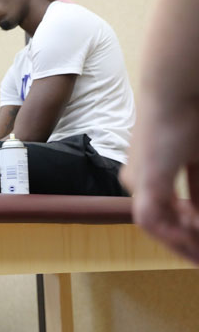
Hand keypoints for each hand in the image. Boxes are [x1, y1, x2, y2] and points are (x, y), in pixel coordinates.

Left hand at [121, 107, 198, 262]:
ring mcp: (139, 180)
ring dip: (182, 241)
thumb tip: (197, 215)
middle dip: (187, 241)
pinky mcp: (143, 180)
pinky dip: (170, 234)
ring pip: (157, 224)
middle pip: (164, 220)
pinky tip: (189, 237)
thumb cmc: (192, 115)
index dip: (191, 227)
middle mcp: (141, 178)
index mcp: (156, 170)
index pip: (173, 209)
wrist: (176, 90)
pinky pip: (150, 219)